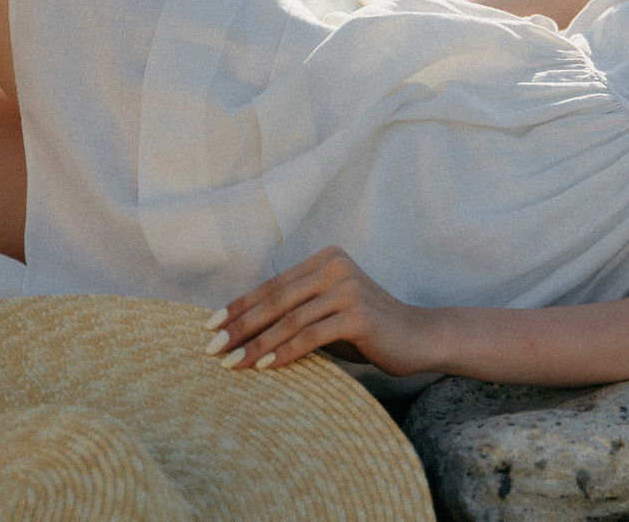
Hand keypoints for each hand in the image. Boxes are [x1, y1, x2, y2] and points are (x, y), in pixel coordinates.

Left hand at [203, 247, 442, 377]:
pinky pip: (311, 336)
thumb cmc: (368, 329)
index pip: (272, 285)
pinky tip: (265, 368)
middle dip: (240, 326)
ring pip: (290, 320)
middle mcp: (335, 267)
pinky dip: (284, 353)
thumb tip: (244, 330)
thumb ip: (298, 310)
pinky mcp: (358, 315)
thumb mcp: (329, 312)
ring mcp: (348, 289)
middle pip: (276, 300)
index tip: (210, 326)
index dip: (240, 305)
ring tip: (231, 365)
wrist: (419, 337)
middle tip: (212, 348)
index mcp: (325, 260)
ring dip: (256, 344)